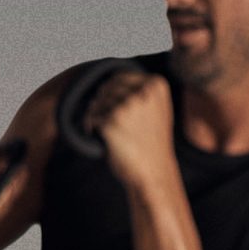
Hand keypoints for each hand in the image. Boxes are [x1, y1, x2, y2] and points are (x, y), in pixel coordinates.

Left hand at [77, 69, 177, 190]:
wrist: (154, 174)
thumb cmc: (153, 145)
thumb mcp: (157, 110)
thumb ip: (142, 90)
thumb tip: (112, 76)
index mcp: (156, 85)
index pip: (121, 76)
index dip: (114, 93)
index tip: (120, 112)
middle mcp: (142, 91)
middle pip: (107, 87)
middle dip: (104, 103)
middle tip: (114, 125)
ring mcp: (127, 105)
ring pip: (97, 101)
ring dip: (97, 116)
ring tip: (111, 133)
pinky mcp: (111, 120)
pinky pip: (90, 117)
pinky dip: (91, 128)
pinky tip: (104, 140)